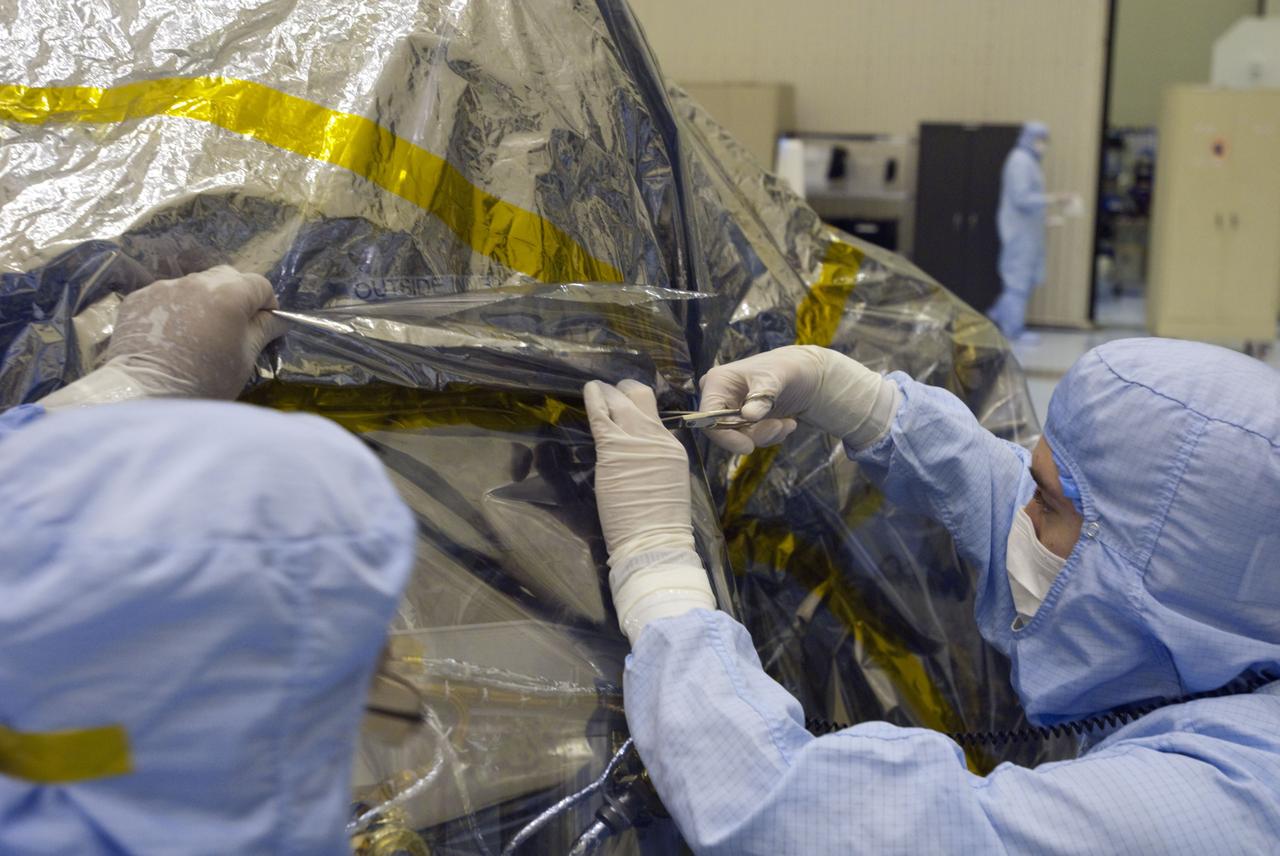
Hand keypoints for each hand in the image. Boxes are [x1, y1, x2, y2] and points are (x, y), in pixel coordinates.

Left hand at [41, 266, 287, 408]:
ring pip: (195, 286)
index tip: (263, 326)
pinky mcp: (138, 299)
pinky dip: (175, 310)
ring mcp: (164, 287)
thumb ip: (264, 330)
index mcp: (229, 294)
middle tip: (231, 328)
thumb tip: (278, 318)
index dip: (266, 304)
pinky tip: (170, 336)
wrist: (146, 394)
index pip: (260, 284)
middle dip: (235, 297)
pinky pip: (166, 297)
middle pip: (226, 278)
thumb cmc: (206, 380)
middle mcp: (196, 281)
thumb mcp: (245, 358)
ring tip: (197, 334)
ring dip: (203, 302)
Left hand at [584, 379, 713, 643]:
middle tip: (608, 390)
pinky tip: (589, 391)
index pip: (654, 416)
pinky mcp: (614, 449)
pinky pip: (601, 415)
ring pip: (621, 401)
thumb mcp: (666, 484)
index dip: (638, 406)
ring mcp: (636, 441)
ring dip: (606, 392)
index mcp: (672, 448)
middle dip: (623, 390)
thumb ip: (652, 464)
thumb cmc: (659, 524)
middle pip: (641, 398)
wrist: (655, 541)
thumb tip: (636, 457)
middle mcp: (657, 438)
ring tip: (596, 388)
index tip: (626, 404)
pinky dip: (594, 399)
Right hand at [698, 345, 899, 454]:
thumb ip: (762, 396)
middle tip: (779, 427)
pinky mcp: (743, 421)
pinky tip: (786, 423)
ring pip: (740, 438)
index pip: (708, 417)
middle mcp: (719, 397)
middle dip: (754, 434)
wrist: (805, 375)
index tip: (748, 447)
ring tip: (788, 423)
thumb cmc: (787, 368)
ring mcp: (731, 410)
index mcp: (716, 382)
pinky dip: (771, 435)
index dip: (724, 435)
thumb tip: (748, 416)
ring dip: (767, 435)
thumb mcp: (776, 378)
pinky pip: (751, 439)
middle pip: (724, 431)